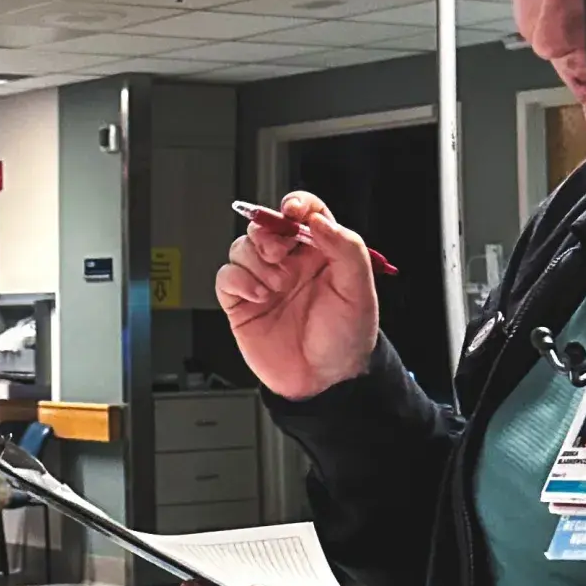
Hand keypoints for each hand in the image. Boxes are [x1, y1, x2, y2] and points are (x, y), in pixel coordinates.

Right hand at [216, 193, 378, 400]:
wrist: (325, 381)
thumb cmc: (346, 338)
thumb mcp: (358, 289)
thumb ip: (345, 247)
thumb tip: (317, 220)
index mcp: (320, 252)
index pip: (305, 212)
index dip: (296, 204)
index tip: (293, 211)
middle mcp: (290, 262)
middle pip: (265, 225)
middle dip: (267, 232)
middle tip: (278, 252)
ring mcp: (264, 281)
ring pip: (242, 247)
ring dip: (254, 259)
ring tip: (274, 285)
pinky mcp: (242, 302)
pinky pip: (226, 276)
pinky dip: (238, 280)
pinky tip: (259, 296)